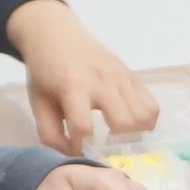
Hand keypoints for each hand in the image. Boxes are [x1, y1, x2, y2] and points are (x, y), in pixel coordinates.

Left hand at [9, 0, 157, 152]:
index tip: (78, 150)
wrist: (56, 34)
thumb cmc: (45, 71)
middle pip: (124, 123)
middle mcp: (102, 81)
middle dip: (116, 143)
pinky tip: (133, 126)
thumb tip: (73, 155)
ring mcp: (121, 78)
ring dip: (136, 135)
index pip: (83, 128)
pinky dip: (147, 122)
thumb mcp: (38, 102)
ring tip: (123, 140)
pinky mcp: (132, 76)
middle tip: (106, 147)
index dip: (81, 147)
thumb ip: (50, 133)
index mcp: (73, 87)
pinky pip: (152, 105)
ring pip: (144, 116)